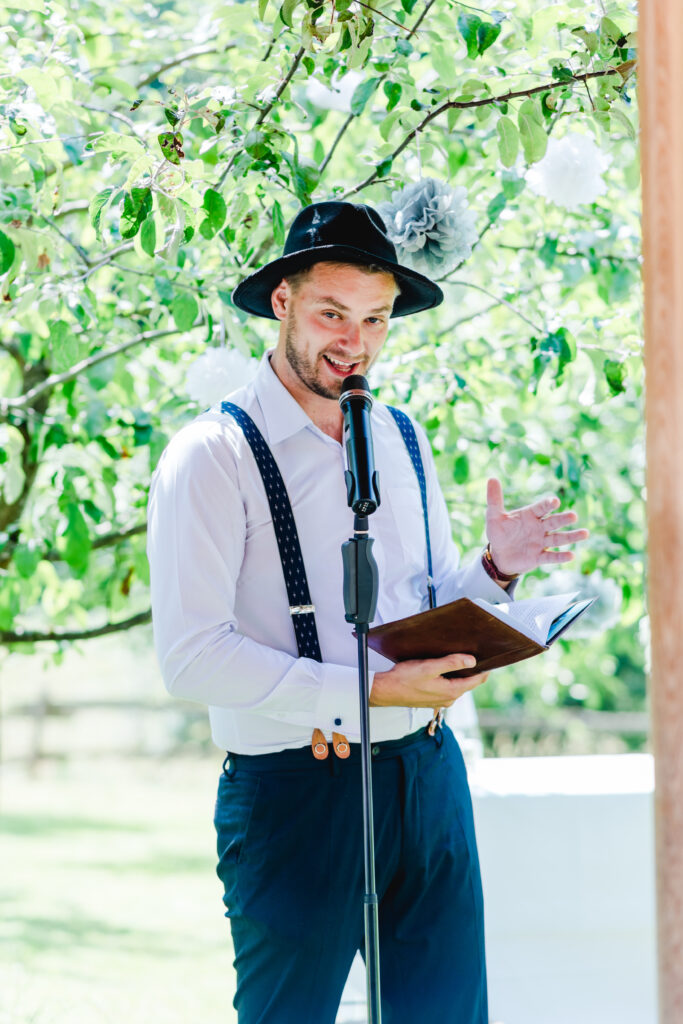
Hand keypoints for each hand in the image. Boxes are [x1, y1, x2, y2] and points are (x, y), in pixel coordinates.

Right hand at [370, 653, 488, 708]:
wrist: (385, 691)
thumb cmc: (404, 679)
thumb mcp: (430, 667)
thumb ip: (452, 663)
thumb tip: (472, 661)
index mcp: (451, 691)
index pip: (476, 680)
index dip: (485, 669)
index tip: (490, 657)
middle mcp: (448, 699)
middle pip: (468, 682)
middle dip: (473, 669)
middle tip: (475, 653)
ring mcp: (440, 700)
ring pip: (457, 685)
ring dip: (460, 673)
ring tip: (460, 658)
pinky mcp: (432, 699)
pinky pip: (447, 687)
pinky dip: (449, 678)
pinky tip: (443, 668)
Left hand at [485, 477, 588, 576]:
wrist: (499, 555)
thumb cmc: (499, 533)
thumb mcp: (494, 517)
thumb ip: (494, 499)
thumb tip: (492, 478)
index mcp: (531, 515)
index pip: (541, 508)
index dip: (548, 504)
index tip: (555, 501)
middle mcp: (539, 527)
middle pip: (554, 522)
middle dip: (563, 519)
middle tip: (573, 516)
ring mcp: (541, 542)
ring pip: (558, 538)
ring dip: (571, 536)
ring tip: (585, 533)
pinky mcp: (539, 557)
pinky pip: (551, 557)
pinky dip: (560, 556)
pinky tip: (571, 555)